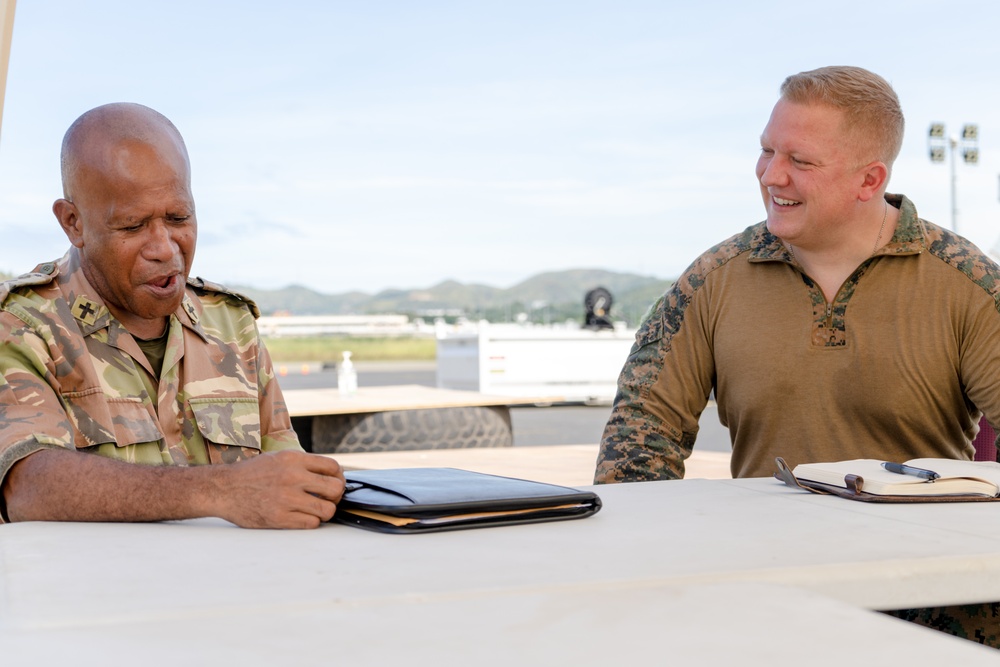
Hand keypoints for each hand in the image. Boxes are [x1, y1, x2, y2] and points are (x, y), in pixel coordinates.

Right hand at [208, 450, 345, 528]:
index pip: (333, 467)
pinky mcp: (279, 518)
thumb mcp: (279, 458)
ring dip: (325, 511)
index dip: (338, 477)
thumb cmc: (252, 474)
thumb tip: (332, 474)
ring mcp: (286, 498)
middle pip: (335, 488)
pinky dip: (311, 521)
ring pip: (327, 510)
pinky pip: (311, 523)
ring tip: (316, 510)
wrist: (224, 489)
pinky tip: (303, 516)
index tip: (334, 483)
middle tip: (328, 498)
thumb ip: (303, 464)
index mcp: (293, 459)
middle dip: (335, 495)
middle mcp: (292, 477)